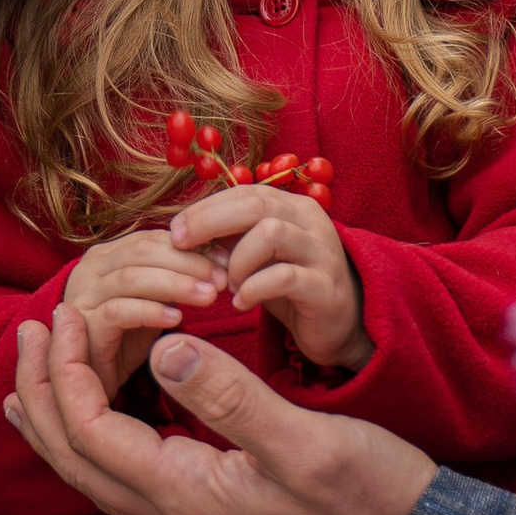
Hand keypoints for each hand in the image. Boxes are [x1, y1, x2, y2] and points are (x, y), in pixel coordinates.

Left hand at [5, 302, 434, 514]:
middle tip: (25, 332)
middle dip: (40, 396)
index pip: (92, 432)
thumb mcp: (306, 442)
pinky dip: (98, 442)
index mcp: (188, 496)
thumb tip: (163, 348)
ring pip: (97, 477)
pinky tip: (107, 421)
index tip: (60, 314)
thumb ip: (230, 399)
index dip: (64, 371)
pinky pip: (129, 481)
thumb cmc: (372, 504)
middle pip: (75, 462)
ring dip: (59, 422)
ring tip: (33, 381)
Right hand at [62, 222, 220, 388]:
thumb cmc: (126, 339)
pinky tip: (178, 319)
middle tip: (222, 278)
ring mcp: (84, 295)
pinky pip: (118, 312)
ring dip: (175, 284)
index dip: (192, 246)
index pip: (153, 237)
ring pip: (131, 277)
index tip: (226, 261)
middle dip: (187, 262)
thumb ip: (175, 280)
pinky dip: (150, 311)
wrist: (92, 381)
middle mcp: (92, 268)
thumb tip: (217, 263)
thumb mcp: (154, 302)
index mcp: (109, 254)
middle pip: (143, 251)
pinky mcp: (84, 326)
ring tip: (209, 296)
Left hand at [170, 182, 369, 370]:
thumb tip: (185, 231)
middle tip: (183, 245)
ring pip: (270, 233)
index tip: (175, 229)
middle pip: (256, 203)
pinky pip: (283, 277)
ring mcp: (321, 252)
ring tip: (228, 284)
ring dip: (237, 260)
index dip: (205, 207)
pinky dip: (254, 289)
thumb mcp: (259, 256)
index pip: (244, 191)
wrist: (340, 323)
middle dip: (210, 221)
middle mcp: (310, 220)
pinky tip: (242, 303)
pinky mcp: (325, 287)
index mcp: (293, 206)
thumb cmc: (292, 285)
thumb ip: (232, 239)